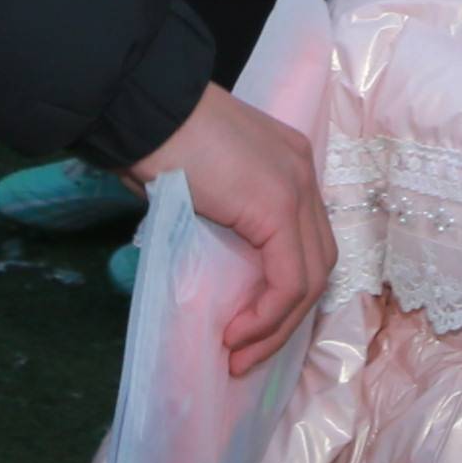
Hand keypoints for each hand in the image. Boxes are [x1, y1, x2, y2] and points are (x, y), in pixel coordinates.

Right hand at [131, 83, 328, 372]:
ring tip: (240, 354)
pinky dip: (268, 316)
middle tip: (246, 350)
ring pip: (311, 278)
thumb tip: (211, 264)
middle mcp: (302, 174)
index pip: (306, 240)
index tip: (249, 324)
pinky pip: (288, 280)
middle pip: (317, 263)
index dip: (284, 289)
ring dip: (277, 327)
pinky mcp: (279, 208)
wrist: (144, 108)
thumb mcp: (198, 186)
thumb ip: (218, 218)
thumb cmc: (152, 140)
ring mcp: (296, 189)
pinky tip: (237, 334)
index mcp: (286, 165)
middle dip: (286, 317)